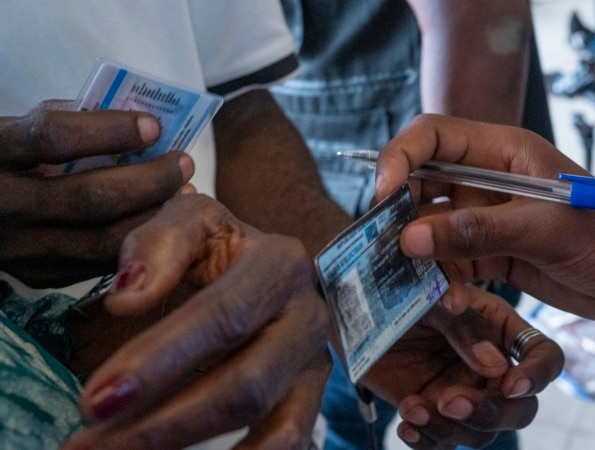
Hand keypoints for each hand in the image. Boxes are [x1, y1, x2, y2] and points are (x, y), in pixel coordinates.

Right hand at [0, 101, 191, 287]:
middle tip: (184, 164)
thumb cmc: (6, 158)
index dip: (110, 131)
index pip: (52, 138)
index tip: (154, 125)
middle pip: (91, 198)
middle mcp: (0, 205)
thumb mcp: (20, 129)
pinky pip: (100, 262)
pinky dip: (138, 239)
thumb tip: (138, 119)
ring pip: (103, 239)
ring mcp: (18, 248)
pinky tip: (161, 220)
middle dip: (150, 180)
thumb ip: (70, 119)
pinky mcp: (37, 275)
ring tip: (184, 192)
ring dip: (154, 215)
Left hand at [62, 194, 331, 449]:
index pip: (223, 316)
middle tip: (91, 447)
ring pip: (277, 429)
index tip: (96, 399)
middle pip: (248, 385)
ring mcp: (315, 364)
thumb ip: (157, 245)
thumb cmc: (218, 249)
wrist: (267, 272)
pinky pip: (291, 444)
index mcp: (280, 264)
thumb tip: (127, 298)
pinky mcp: (311, 400)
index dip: (160, 360)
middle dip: (167, 425)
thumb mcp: (189, 223)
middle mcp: (309, 317)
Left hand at [361, 284, 562, 449]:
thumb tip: (495, 367)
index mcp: (500, 330)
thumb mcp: (432, 296)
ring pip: (481, 432)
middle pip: (520, 408)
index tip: (509, 384)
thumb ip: (464, 325)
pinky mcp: (432, 413)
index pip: (543, 357)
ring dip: (452, 429)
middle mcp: (490, 368)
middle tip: (452, 401)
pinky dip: (427, 441)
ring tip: (415, 411)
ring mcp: (462, 393)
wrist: (352, 308)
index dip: (537, 375)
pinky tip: (406, 426)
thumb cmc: (399, 289)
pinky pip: (442, 441)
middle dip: (490, 413)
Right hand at [374, 114, 594, 325]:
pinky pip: (452, 263)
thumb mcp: (546, 230)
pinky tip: (453, 304)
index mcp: (502, 152)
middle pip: (421, 185)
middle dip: (403, 218)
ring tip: (433, 292)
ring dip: (424, 260)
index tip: (383, 197)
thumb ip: (478, 232)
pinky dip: (444, 283)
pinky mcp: (494, 255)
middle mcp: (488, 180)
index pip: (431, 137)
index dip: (398, 159)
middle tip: (390, 254)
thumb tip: (410, 238)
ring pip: (432, 230)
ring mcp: (489, 219)